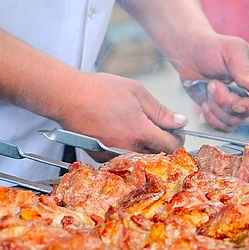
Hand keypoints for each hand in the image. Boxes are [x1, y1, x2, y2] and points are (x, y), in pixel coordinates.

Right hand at [54, 72, 185, 153]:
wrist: (68, 97)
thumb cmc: (100, 90)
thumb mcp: (137, 92)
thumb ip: (161, 111)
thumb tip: (180, 122)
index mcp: (141, 132)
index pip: (171, 146)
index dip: (177, 138)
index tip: (175, 131)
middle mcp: (129, 148)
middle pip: (158, 156)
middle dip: (163, 143)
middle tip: (157, 128)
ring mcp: (114, 155)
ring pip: (141, 159)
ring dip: (146, 147)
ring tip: (137, 129)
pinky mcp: (102, 157)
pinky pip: (123, 159)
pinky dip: (128, 150)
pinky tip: (121, 133)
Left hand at [176, 32, 248, 131]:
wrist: (189, 55)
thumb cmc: (211, 48)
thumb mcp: (231, 50)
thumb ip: (244, 69)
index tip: (238, 99)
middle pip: (248, 111)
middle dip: (226, 101)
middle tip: (213, 85)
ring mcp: (237, 103)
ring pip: (234, 120)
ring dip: (216, 107)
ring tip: (208, 88)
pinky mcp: (223, 112)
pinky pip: (222, 126)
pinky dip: (211, 116)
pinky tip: (205, 101)